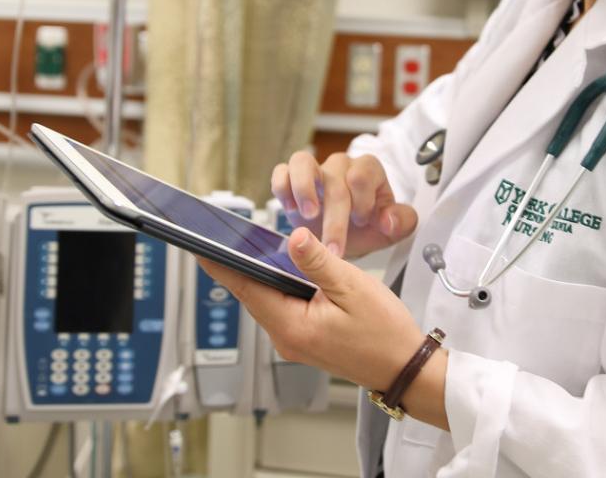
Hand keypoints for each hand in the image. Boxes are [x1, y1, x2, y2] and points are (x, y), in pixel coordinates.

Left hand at [198, 227, 447, 428]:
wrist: (404, 369)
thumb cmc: (384, 333)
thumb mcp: (352, 287)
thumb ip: (318, 261)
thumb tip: (292, 237)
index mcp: (292, 326)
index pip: (247, 288)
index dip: (222, 264)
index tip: (201, 245)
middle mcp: (286, 338)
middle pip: (252, 295)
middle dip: (237, 266)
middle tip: (223, 236)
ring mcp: (295, 342)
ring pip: (267, 301)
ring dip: (258, 276)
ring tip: (246, 247)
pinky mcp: (306, 340)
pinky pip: (282, 309)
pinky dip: (277, 288)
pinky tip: (281, 271)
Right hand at [271, 151, 417, 258]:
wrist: (342, 236)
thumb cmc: (365, 228)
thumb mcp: (390, 229)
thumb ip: (402, 222)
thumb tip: (388, 220)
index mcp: (368, 171)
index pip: (363, 175)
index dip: (362, 201)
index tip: (362, 223)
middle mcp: (340, 165)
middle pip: (335, 180)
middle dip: (335, 218)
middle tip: (334, 247)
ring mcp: (314, 168)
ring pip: (303, 161)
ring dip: (304, 188)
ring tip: (308, 215)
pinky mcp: (290, 177)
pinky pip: (281, 171)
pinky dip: (283, 188)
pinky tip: (290, 210)